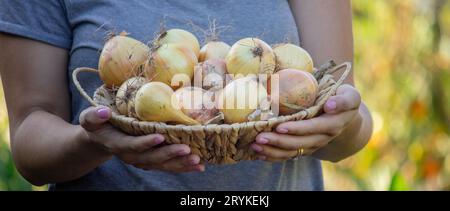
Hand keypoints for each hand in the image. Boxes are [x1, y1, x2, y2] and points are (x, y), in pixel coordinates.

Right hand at [79, 106, 204, 171]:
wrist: (102, 140)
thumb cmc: (98, 125)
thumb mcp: (90, 118)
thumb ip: (94, 116)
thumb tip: (105, 111)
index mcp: (118, 145)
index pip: (133, 145)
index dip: (146, 143)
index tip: (160, 137)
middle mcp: (132, 156)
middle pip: (152, 158)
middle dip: (170, 155)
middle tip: (187, 149)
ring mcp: (143, 161)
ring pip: (163, 165)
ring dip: (180, 164)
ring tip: (197, 161)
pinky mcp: (152, 161)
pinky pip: (169, 166)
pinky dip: (184, 166)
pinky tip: (199, 166)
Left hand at [251, 84, 361, 161]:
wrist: (344, 116)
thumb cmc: (340, 96)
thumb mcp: (349, 94)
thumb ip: (343, 97)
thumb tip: (327, 102)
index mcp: (335, 121)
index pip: (317, 126)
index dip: (300, 128)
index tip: (281, 126)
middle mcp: (326, 135)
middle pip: (302, 141)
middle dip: (281, 139)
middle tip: (261, 135)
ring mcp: (315, 144)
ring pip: (294, 150)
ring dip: (274, 149)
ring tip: (256, 144)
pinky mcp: (306, 148)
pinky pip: (289, 155)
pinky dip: (273, 156)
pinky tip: (259, 152)